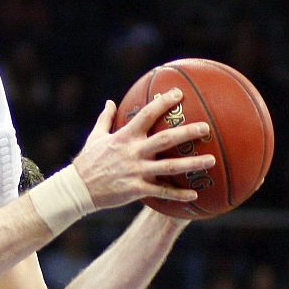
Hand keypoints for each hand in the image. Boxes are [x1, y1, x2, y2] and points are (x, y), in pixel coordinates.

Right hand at [69, 91, 214, 210]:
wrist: (77, 189)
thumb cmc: (87, 162)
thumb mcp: (95, 137)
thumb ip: (105, 119)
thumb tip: (110, 102)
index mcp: (124, 137)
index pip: (147, 115)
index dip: (163, 102)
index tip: (179, 94)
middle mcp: (133, 152)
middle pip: (165, 139)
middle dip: (187, 132)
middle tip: (206, 128)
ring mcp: (135, 171)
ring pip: (169, 166)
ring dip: (191, 164)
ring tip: (211, 160)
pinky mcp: (135, 189)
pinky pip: (161, 191)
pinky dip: (178, 194)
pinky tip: (195, 195)